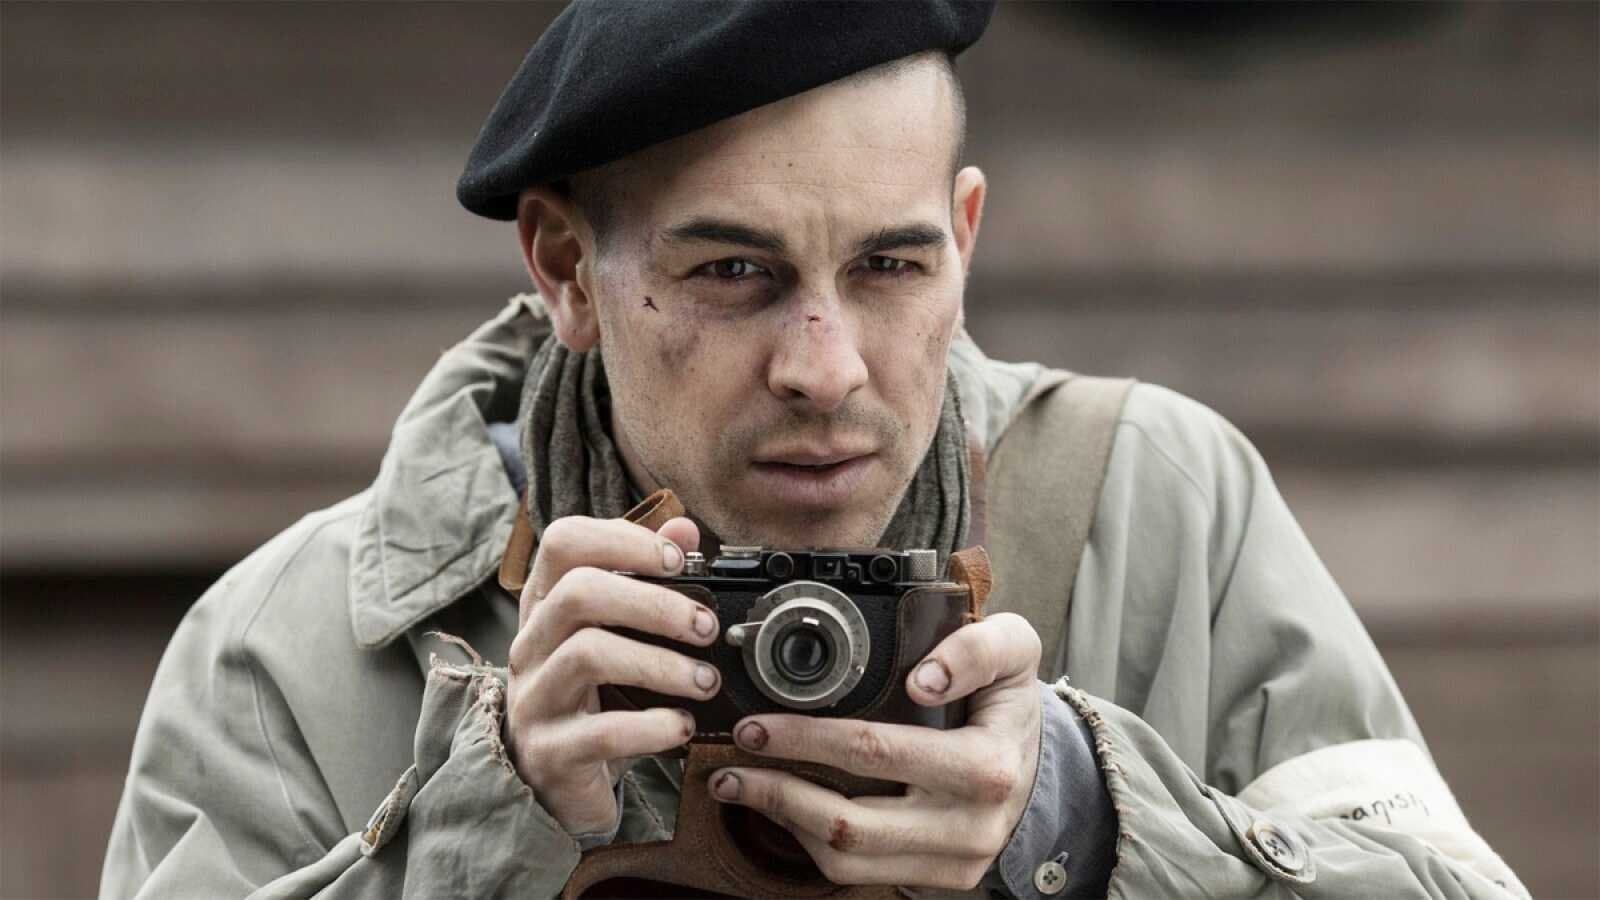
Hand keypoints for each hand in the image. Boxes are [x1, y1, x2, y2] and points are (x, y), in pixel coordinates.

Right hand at [505, 514, 720, 835]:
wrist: (554, 785)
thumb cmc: (591, 698)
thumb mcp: (616, 635)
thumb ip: (646, 579)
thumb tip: (685, 529)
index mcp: (546, 605)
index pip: (564, 541)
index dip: (624, 539)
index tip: (679, 561)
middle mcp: (531, 644)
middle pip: (579, 592)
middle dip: (654, 603)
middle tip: (706, 627)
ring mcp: (534, 698)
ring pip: (588, 654)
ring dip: (660, 664)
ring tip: (705, 681)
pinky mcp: (550, 752)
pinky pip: (601, 732)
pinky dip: (652, 726)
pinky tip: (681, 726)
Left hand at [705, 612, 1043, 890]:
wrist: (1039, 765)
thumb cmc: (1009, 704)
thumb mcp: (1015, 651)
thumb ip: (978, 646)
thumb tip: (924, 675)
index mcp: (985, 766)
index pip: (877, 753)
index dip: (808, 739)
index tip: (761, 723)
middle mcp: (969, 825)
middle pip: (850, 821)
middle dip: (778, 789)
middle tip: (736, 755)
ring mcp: (952, 861)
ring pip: (846, 859)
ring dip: (783, 821)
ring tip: (741, 784)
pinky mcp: (937, 879)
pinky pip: (857, 875)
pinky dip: (809, 841)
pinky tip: (784, 808)